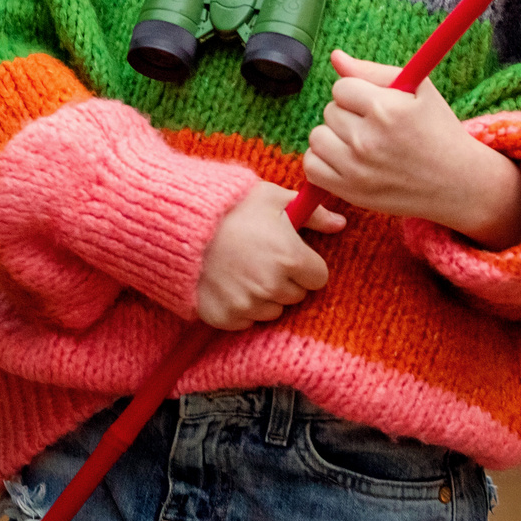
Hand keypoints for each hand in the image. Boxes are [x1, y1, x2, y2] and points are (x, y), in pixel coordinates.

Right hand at [195, 183, 342, 329]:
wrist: (179, 223)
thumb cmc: (230, 206)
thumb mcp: (274, 198)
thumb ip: (313, 215)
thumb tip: (341, 223)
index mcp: (290, 258)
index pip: (318, 278)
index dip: (306, 265)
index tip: (290, 254)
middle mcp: (272, 287)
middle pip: (296, 296)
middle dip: (286, 281)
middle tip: (263, 259)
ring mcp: (247, 305)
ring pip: (272, 311)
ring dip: (264, 296)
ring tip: (243, 269)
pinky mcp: (224, 318)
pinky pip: (245, 321)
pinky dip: (240, 307)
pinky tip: (227, 283)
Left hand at [304, 51, 520, 248]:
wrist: (458, 183)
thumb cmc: (441, 132)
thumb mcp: (419, 91)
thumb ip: (373, 71)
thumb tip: (336, 57)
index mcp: (385, 109)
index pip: (342, 87)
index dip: (358, 93)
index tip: (375, 104)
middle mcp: (366, 139)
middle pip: (330, 111)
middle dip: (349, 113)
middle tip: (374, 126)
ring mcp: (356, 169)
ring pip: (317, 136)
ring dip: (334, 136)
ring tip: (360, 142)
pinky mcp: (350, 192)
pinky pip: (312, 167)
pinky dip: (323, 160)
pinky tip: (345, 159)